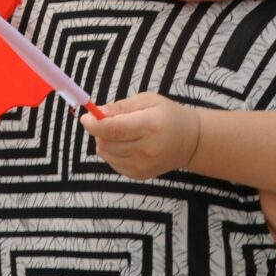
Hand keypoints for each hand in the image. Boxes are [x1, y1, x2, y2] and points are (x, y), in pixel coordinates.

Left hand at [79, 92, 200, 179]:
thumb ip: (121, 107)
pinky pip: (112, 163)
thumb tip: (97, 113)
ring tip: (119, 131)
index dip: (96, 125)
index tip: (86, 117)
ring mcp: (143, 166)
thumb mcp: (148, 100)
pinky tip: (126, 144)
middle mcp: (147, 149)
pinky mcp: (139, 175)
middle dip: (99, 130)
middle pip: (107, 143)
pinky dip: (112, 151)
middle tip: (106, 120)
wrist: (190, 142)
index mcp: (151, 126)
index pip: (115, 130)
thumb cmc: (168, 116)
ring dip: (104, 141)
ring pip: (106, 154)